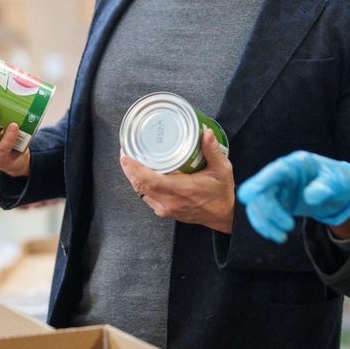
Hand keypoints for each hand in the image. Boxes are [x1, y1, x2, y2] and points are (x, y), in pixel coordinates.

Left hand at [119, 129, 234, 232]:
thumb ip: (213, 151)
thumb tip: (205, 133)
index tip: (126, 155)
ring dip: (133, 177)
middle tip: (126, 151)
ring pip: (140, 192)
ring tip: (130, 160)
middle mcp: (171, 201)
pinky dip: (140, 185)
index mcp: (183, 190)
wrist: (223, 215)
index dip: (134, 168)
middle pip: (140, 185)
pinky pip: (146, 197)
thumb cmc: (221, 193)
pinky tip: (140, 174)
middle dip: (129, 169)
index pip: (150, 181)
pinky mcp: (164, 211)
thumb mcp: (222, 170)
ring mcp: (166, 208)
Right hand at [237, 151, 349, 243]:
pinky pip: (262, 213)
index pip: (275, 171)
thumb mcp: (338, 183)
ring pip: (258, 204)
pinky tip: (278, 236)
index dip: (259, 183)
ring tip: (282, 237)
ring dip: (265, 223)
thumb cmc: (338, 181)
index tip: (245, 196)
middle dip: (269, 212)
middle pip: (262, 191)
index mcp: (297, 164)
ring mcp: (277, 187)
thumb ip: (325, 187)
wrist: (338, 192)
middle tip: (288, 228)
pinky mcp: (276, 200)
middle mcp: (282, 173)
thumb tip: (310, 197)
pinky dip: (266, 226)